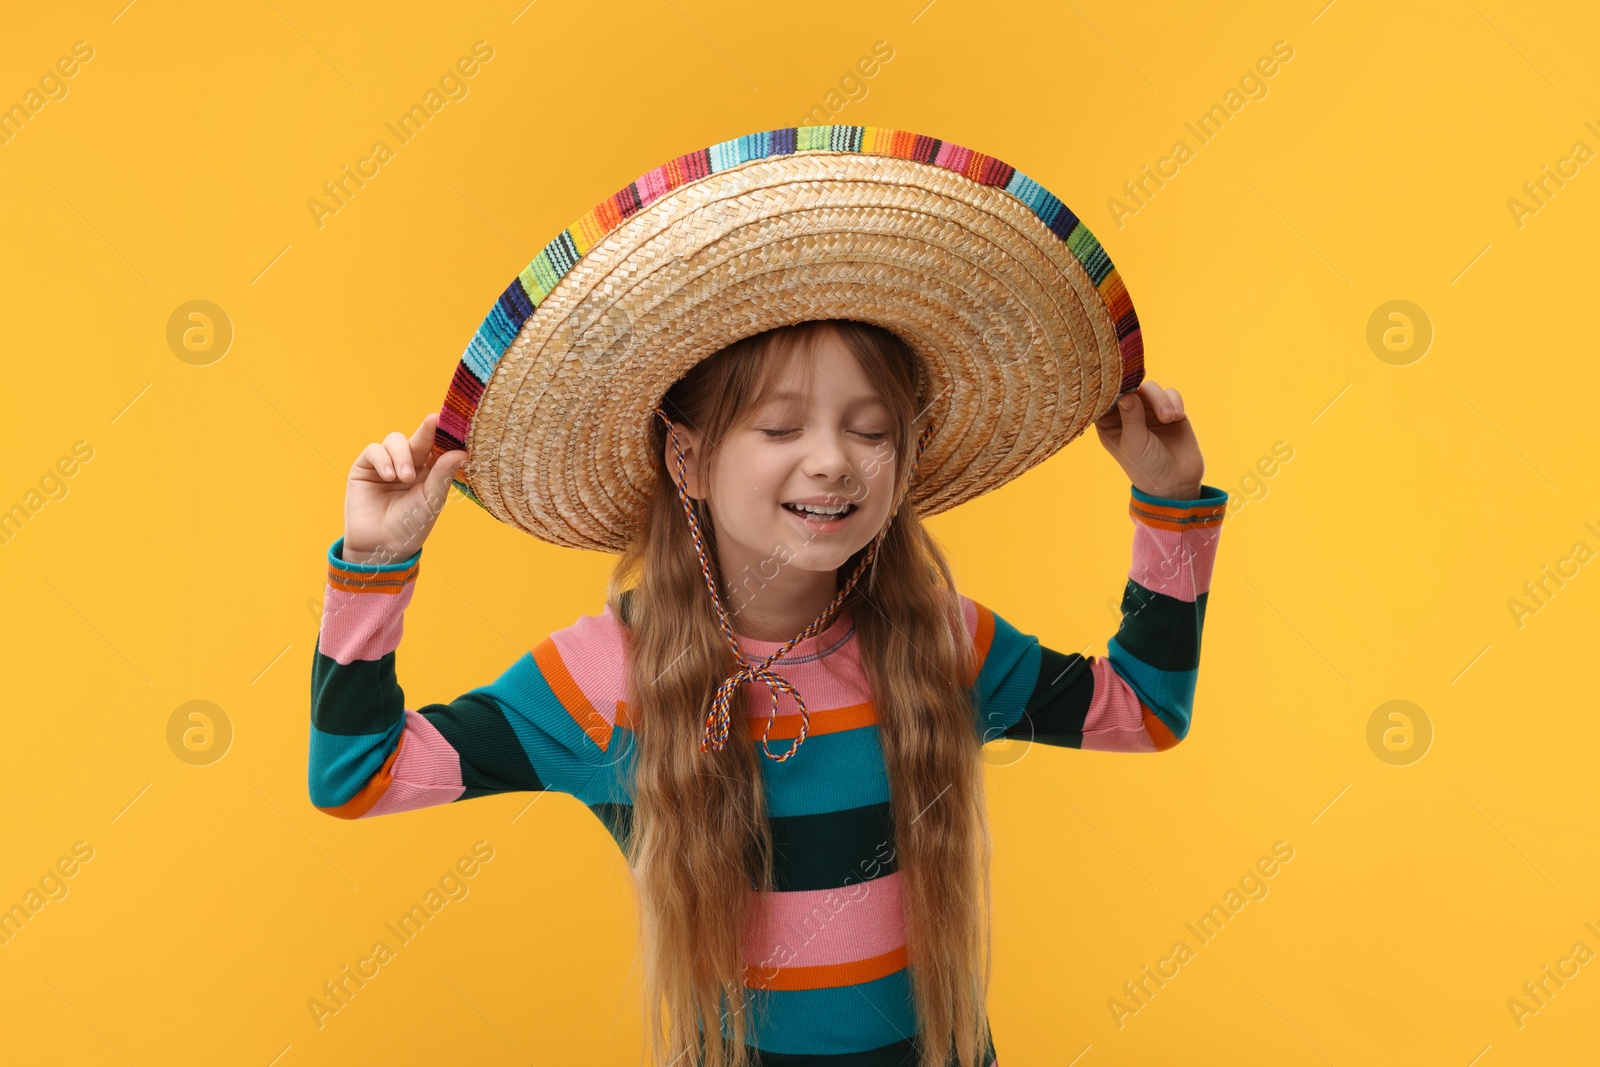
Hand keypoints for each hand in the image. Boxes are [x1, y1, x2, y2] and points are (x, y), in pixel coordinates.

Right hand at [342, 412, 468, 563]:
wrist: (381, 545)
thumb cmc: (411, 525)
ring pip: (395, 440)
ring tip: (404, 477)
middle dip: (425, 432)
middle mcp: (409, 464)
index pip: (438, 447)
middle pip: (418, 438)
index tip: (453, 423)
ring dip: (401, 455)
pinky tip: (388, 476)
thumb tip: (463, 452)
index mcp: (430, 471)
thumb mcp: (431, 499)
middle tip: (433, 423)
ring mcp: (387, 464)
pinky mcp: (365, 467)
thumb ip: (443, 474)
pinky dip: (382, 459)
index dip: (444, 435)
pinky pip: (374, 450)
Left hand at [1092, 380, 1204, 499]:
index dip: (1111, 387)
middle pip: (1130, 388)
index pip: (1105, 399)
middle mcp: (1127, 414)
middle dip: (1140, 392)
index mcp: (1109, 424)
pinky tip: (1176, 417)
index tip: (1119, 381)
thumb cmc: (1146, 467)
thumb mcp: (1135, 444)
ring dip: (1161, 399)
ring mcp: (1149, 411)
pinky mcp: (1170, 411)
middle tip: (1146, 396)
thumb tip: (1126, 395)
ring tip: (1169, 418)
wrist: (1177, 482)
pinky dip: (1174, 401)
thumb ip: (1131, 418)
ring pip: (1151, 389)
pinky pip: (1170, 394)